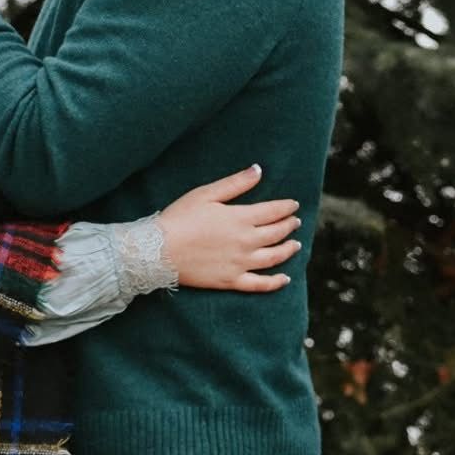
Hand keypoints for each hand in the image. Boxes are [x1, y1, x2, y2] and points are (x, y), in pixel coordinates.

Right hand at [157, 166, 300, 292]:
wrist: (158, 250)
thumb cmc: (180, 218)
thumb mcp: (206, 194)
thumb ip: (235, 183)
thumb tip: (258, 170)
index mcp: (241, 218)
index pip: (273, 211)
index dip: (286, 207)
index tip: (294, 205)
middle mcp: (246, 242)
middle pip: (276, 233)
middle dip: (289, 226)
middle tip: (295, 222)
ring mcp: (240, 263)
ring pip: (274, 257)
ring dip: (288, 250)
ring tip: (296, 245)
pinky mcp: (231, 281)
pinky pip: (260, 284)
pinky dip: (275, 282)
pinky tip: (284, 278)